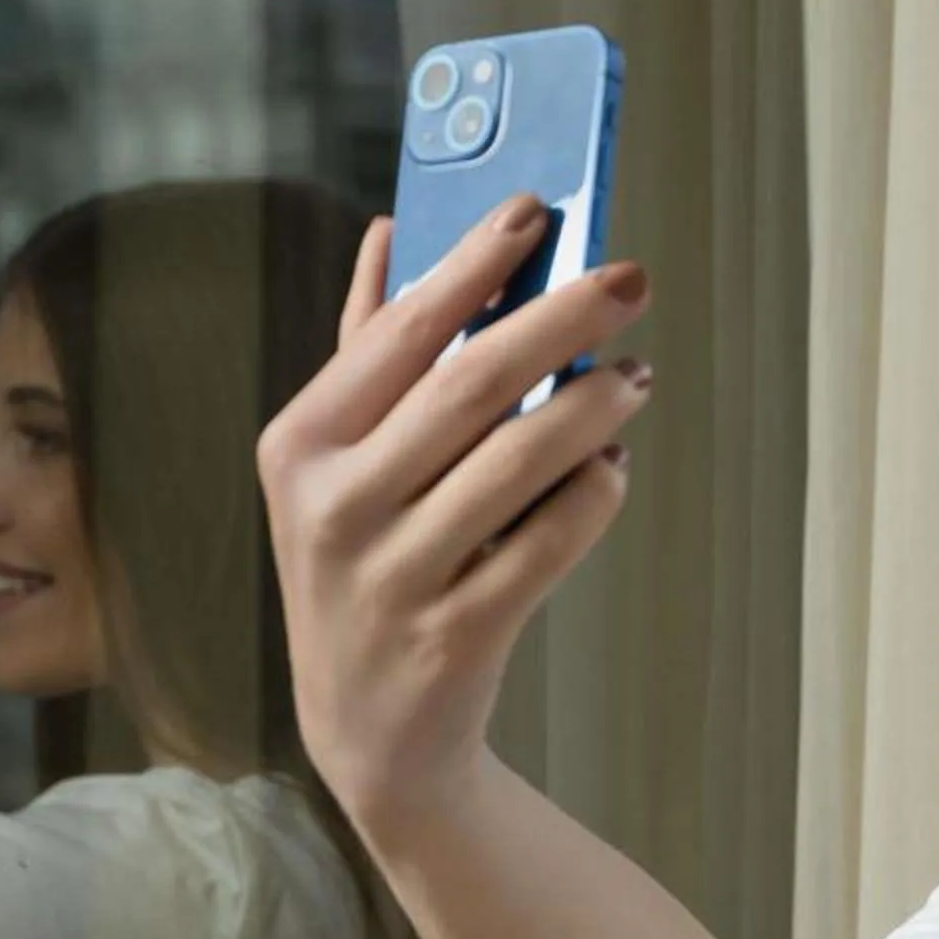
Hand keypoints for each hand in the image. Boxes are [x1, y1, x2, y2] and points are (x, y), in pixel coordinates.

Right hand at [257, 195, 654, 842]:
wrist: (371, 728)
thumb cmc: (369, 559)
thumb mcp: (338, 462)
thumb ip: (366, 351)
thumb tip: (387, 233)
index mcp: (300, 444)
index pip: (396, 334)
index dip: (470, 266)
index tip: (535, 210)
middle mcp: (334, 505)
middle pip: (468, 386)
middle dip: (559, 319)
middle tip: (630, 278)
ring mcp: (394, 574)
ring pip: (518, 464)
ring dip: (591, 407)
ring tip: (638, 373)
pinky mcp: (457, 633)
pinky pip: (548, 545)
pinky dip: (593, 493)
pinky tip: (616, 460)